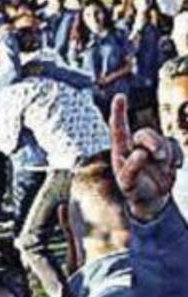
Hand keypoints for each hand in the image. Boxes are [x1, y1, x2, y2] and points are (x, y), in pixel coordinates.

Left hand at [110, 95, 177, 221]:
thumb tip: (140, 153)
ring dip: (166, 153)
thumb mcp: (128, 183)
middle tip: (158, 156)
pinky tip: (177, 166)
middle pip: (144, 134)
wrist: (151, 200)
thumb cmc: (134, 191)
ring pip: (162, 141)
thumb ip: (131, 169)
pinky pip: (175, 146)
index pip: (118, 129)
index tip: (119, 96)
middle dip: (153, 142)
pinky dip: (177, 156)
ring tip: (164, 168)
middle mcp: (135, 146)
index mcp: (120, 151)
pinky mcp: (167, 152)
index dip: (119, 112)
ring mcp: (152, 148)